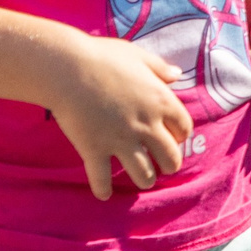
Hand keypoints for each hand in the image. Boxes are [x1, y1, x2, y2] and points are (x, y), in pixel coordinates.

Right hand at [50, 35, 194, 199]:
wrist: (67, 67)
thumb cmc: (102, 57)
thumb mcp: (138, 56)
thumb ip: (159, 67)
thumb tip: (177, 73)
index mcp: (161, 102)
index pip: (184, 128)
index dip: (181, 134)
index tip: (175, 137)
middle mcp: (146, 126)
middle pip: (169, 157)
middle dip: (170, 164)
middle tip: (165, 166)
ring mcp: (121, 140)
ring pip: (143, 173)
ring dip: (145, 179)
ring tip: (143, 180)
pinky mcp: (94, 149)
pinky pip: (102, 178)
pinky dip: (103, 189)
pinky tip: (104, 194)